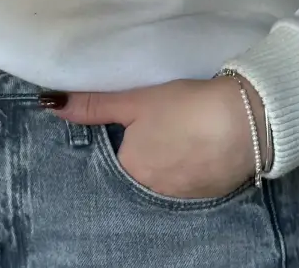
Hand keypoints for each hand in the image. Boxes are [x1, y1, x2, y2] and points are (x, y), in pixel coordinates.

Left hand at [47, 76, 268, 199]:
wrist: (248, 120)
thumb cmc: (186, 108)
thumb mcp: (136, 100)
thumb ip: (94, 105)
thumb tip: (50, 103)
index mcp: (132, 170)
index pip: (114, 157)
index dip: (122, 137)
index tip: (134, 120)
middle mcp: (154, 192)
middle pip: (139, 169)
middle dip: (144, 149)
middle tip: (160, 122)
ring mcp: (184, 196)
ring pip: (165, 176)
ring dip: (167, 157)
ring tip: (179, 129)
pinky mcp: (210, 193)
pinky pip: (189, 180)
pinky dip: (189, 164)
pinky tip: (199, 143)